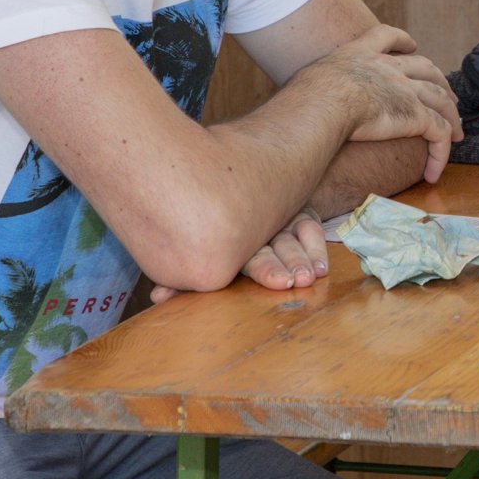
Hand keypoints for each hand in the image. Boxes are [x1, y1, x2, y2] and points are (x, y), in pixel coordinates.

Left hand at [151, 208, 331, 302]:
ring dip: (301, 258)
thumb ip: (180, 276)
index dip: (255, 267)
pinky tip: (321, 268)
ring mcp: (278, 216)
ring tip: (309, 278)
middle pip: (267, 245)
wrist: (243, 182)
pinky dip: (316, 247)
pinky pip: (310, 227)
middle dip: (279, 264)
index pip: (240, 251)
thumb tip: (157, 297)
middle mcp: (253, 223)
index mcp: (227, 232)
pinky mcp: (298, 212)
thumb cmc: (210, 228)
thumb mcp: (196, 249)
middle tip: (291, 281)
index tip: (269, 282)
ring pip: (291, 237)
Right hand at [301, 25, 463, 180]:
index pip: (387, 36)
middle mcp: (388, 67)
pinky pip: (438, 134)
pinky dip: (441, 154)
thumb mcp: (310, 82)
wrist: (322, 102)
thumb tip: (299, 106)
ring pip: (440, 100)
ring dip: (452, 117)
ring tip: (457, 132)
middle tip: (448, 94)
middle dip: (440, 81)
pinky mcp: (415, 116)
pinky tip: (435, 172)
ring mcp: (405, 89)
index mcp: (360, 53)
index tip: (412, 44)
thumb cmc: (304, 97)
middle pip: (425, 67)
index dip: (403, 41)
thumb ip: (315, 88)